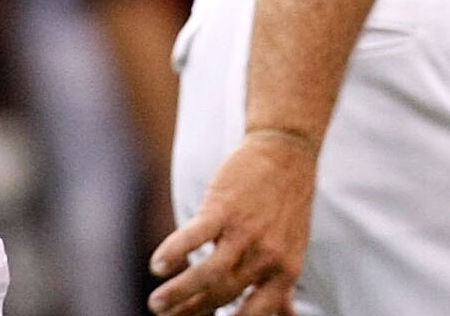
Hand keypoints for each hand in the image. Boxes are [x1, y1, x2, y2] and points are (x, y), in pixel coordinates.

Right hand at [149, 129, 318, 315]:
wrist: (287, 151)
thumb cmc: (287, 204)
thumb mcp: (292, 249)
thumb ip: (282, 287)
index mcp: (285, 271)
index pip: (254, 315)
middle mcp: (267, 256)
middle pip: (221, 296)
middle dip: (190, 311)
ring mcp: (246, 231)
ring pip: (208, 275)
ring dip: (178, 294)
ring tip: (156, 304)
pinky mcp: (224, 207)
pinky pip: (195, 236)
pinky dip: (173, 252)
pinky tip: (157, 265)